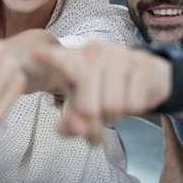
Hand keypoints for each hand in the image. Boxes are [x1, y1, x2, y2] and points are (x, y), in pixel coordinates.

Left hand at [32, 42, 171, 144]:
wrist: (146, 74)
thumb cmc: (103, 90)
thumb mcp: (81, 105)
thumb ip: (70, 124)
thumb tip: (75, 130)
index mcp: (71, 60)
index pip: (58, 60)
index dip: (48, 59)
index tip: (37, 54)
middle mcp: (92, 52)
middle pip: (86, 108)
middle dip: (93, 123)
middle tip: (99, 117)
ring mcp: (117, 54)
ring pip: (112, 107)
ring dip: (114, 117)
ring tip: (114, 105)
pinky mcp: (141, 63)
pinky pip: (134, 103)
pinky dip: (133, 109)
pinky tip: (132, 96)